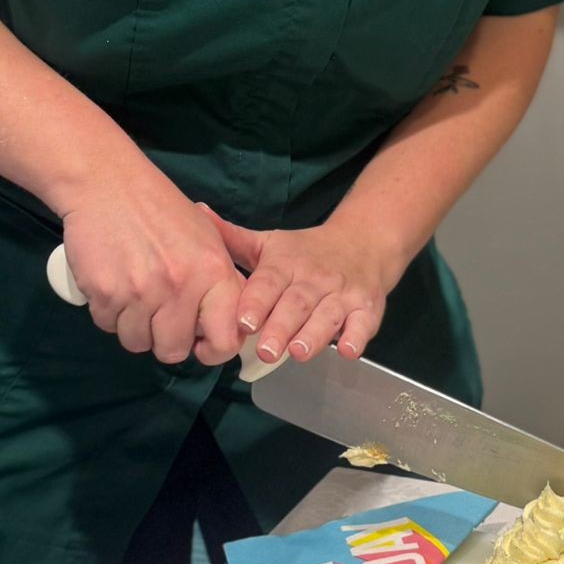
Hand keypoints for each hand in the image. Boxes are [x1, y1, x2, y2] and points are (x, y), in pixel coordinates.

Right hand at [58, 162, 247, 366]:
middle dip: (164, 339)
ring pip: (137, 343)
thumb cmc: (162, 211)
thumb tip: (228, 328)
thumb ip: (220, 284)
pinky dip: (108, 313)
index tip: (199, 342)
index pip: (225, 340)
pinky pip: (107, 326)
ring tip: (134, 294)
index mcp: (213, 273)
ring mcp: (141, 292)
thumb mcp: (208, 241)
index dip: (212, 349)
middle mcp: (180, 287)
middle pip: (173, 351)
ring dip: (134, 326)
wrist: (109, 184)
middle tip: (158, 314)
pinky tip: (114, 285)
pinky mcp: (105, 293)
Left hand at [201, 208, 397, 362]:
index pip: (269, 282)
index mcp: (286, 264)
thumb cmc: (307, 251)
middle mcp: (314, 278)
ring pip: (328, 315)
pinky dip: (357, 337)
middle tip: (266, 350)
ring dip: (315, 334)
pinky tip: (348, 350)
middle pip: (297, 303)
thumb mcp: (270, 243)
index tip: (244, 321)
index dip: (257, 302)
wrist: (365, 241)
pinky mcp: (368, 308)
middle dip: (282, 326)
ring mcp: (343, 294)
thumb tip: (196, 210)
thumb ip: (233, 237)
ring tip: (299, 353)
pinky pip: (364, 324)